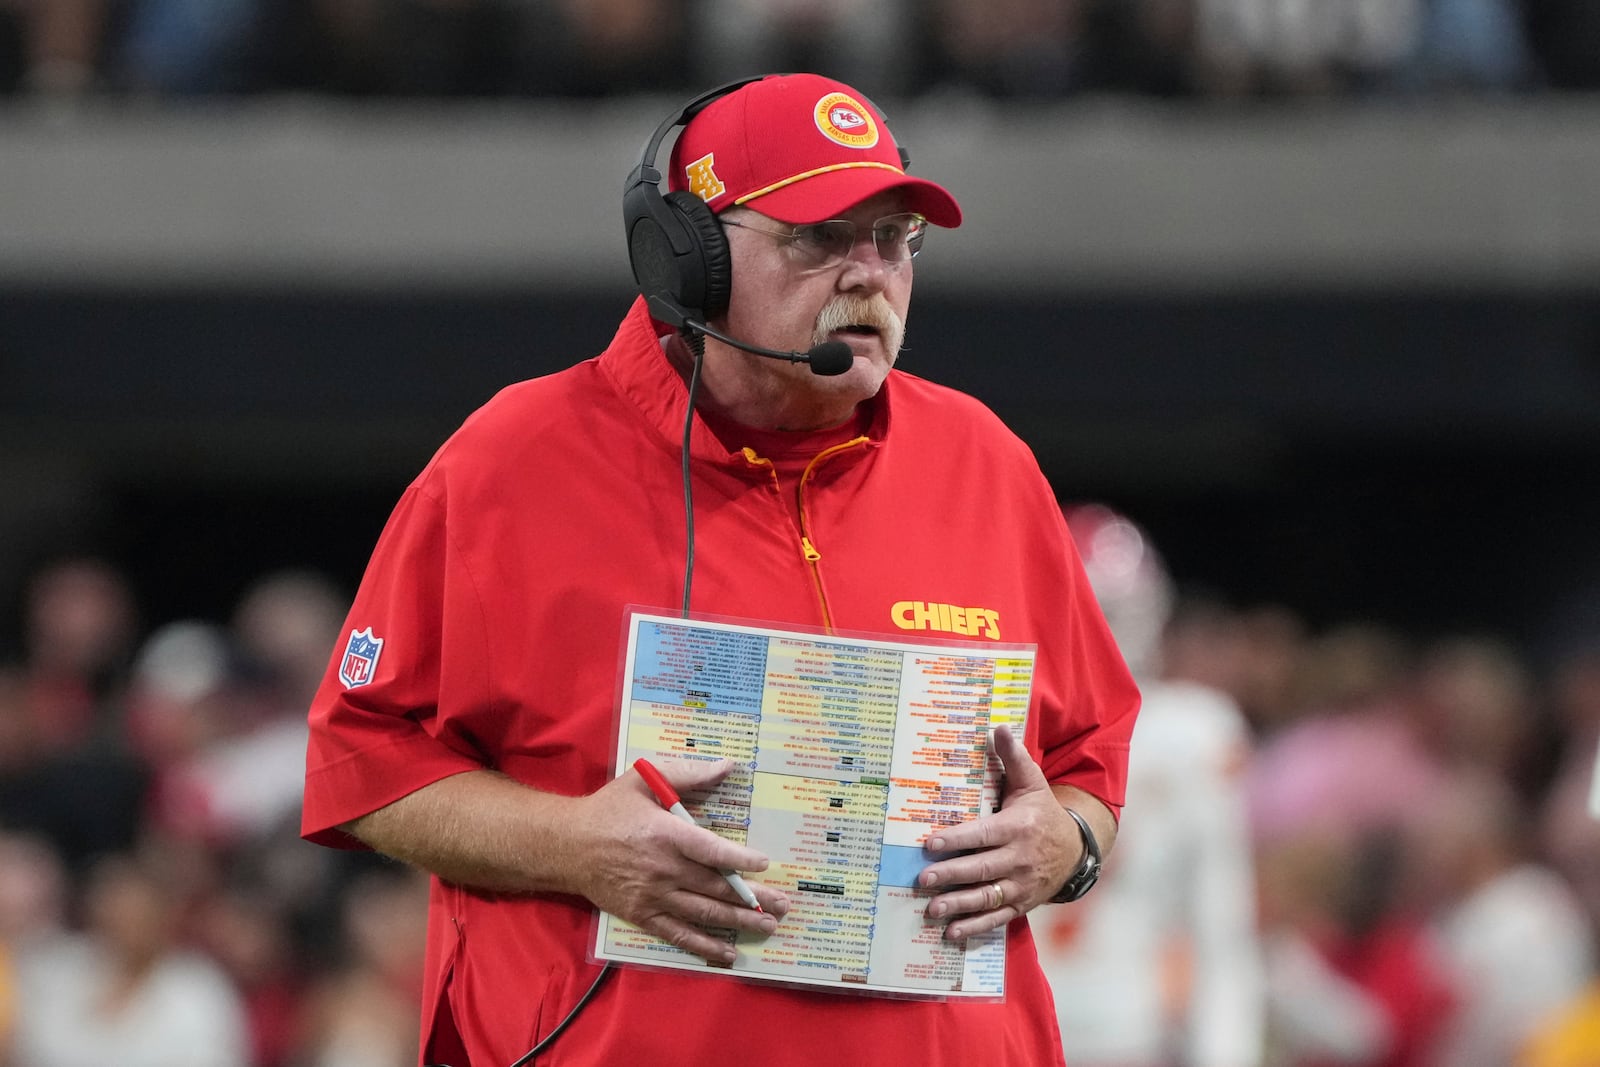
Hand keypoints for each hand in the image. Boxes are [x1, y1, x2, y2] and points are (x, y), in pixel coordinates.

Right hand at [572, 758, 789, 963]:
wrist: (567, 845)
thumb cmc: (610, 809)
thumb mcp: (646, 779)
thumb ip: (689, 774)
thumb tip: (728, 766)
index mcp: (666, 834)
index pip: (711, 850)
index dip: (740, 859)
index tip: (765, 863)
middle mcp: (663, 868)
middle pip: (716, 887)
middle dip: (754, 897)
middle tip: (784, 904)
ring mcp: (653, 896)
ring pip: (704, 913)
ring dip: (739, 922)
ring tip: (768, 926)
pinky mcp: (642, 915)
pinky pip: (678, 934)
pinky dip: (705, 946)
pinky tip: (728, 954)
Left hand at [915, 725, 1080, 940]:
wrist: (1076, 850)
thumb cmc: (1043, 813)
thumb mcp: (1032, 783)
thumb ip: (1013, 758)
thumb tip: (999, 727)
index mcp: (1018, 827)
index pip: (983, 835)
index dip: (957, 840)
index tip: (930, 844)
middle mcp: (1019, 858)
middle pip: (981, 869)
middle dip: (951, 875)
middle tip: (922, 880)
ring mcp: (1022, 884)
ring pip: (988, 897)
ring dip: (959, 905)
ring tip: (932, 909)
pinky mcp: (1022, 903)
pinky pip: (998, 918)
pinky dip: (976, 926)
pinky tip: (953, 932)